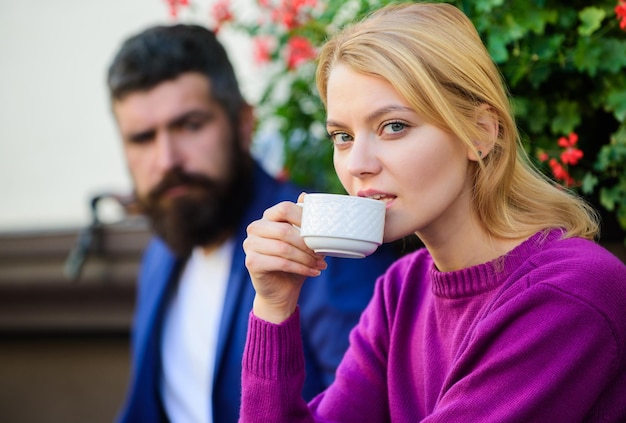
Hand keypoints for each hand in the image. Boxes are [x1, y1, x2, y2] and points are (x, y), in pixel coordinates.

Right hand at [243, 197, 326, 323]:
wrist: (282, 289)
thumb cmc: (294, 261)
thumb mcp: (302, 240)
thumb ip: (303, 220)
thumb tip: (306, 196)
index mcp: (267, 218)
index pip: (284, 208)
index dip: (303, 217)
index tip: (319, 231)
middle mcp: (255, 228)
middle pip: (283, 230)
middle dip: (306, 243)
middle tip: (322, 253)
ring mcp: (250, 245)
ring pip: (283, 248)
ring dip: (306, 258)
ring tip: (320, 264)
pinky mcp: (251, 262)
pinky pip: (280, 263)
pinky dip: (300, 268)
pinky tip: (313, 272)